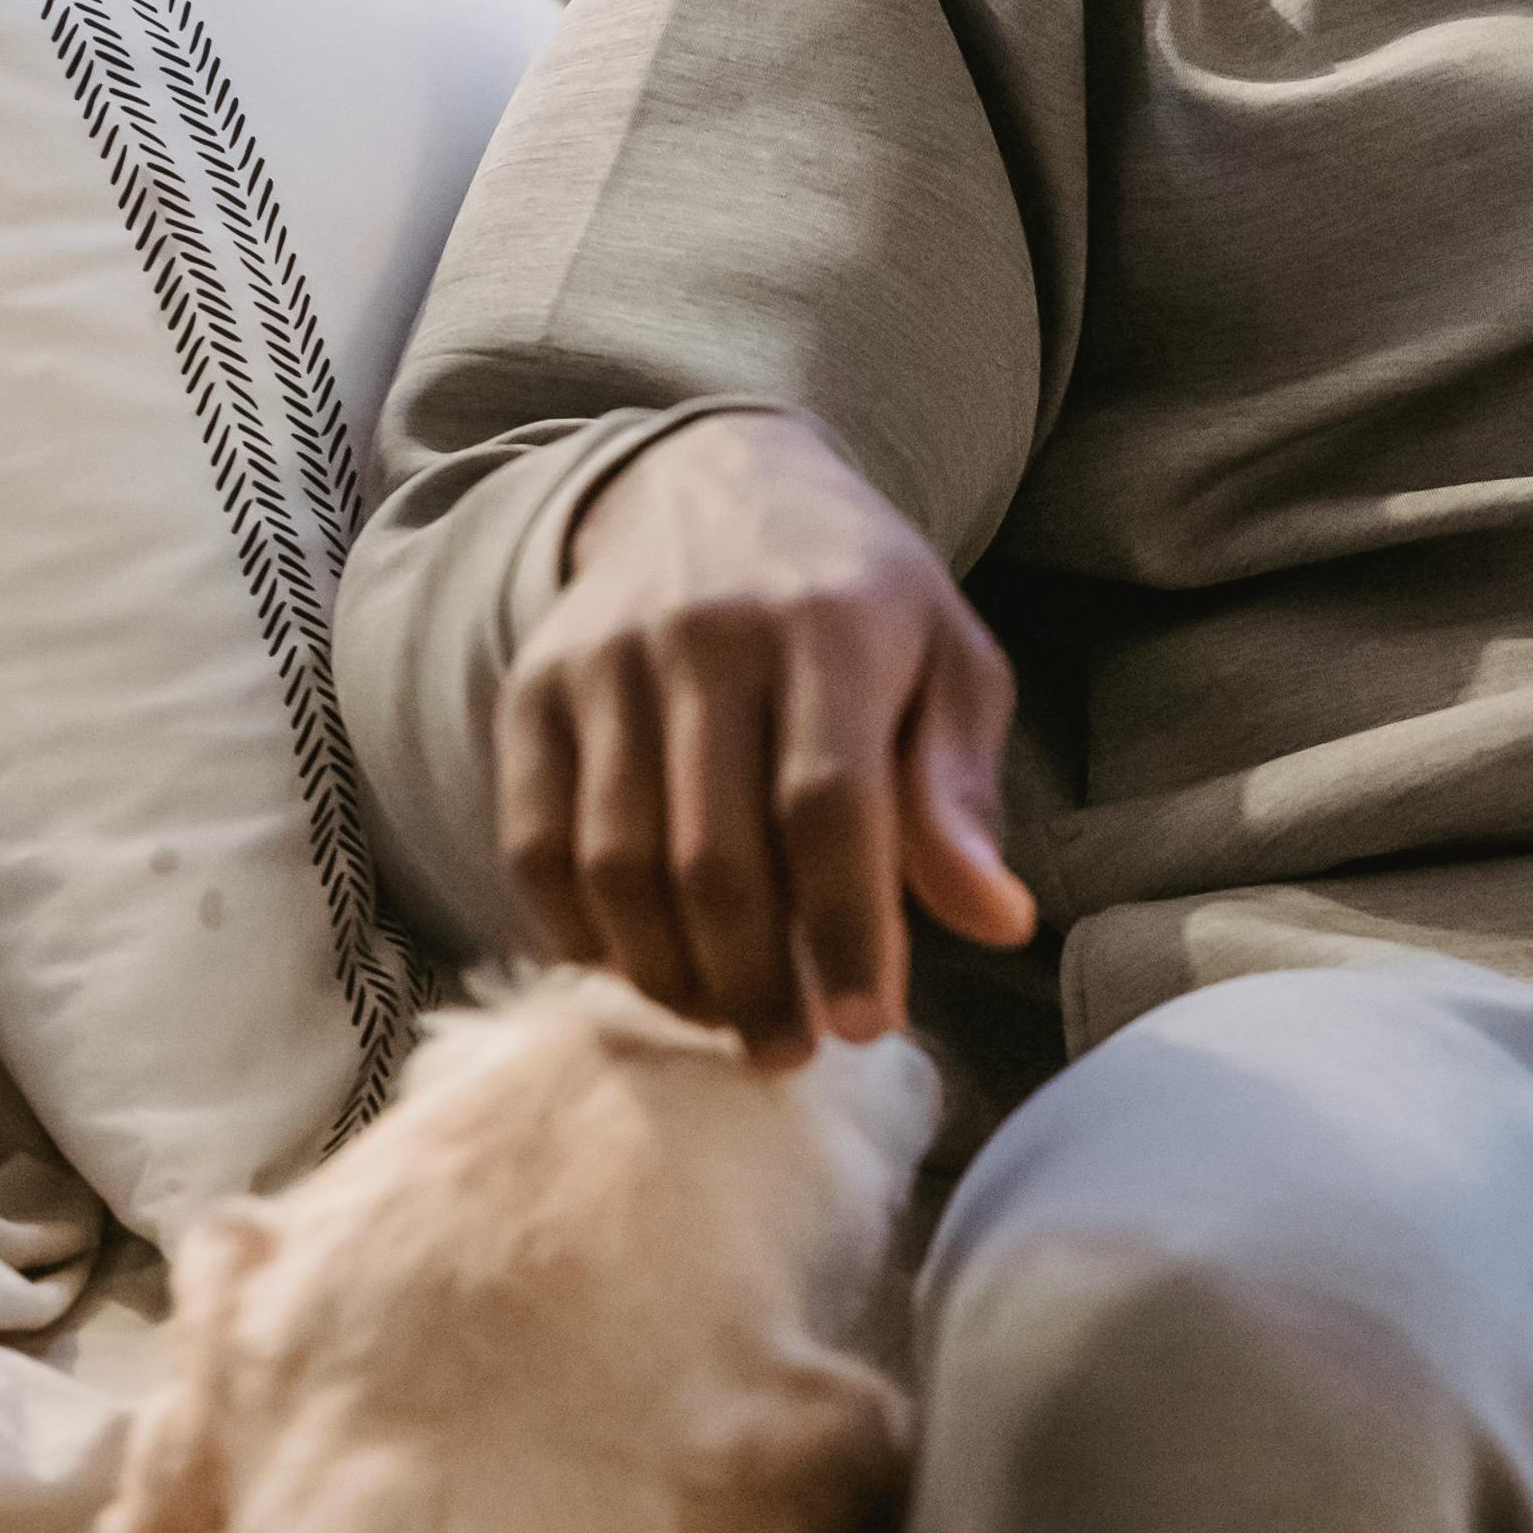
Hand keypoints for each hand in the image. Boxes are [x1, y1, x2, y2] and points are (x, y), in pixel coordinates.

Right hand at [497, 413, 1036, 1060]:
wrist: (714, 482)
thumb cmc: (860, 600)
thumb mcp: (948, 665)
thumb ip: (960, 793)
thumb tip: (999, 923)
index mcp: (829, 626)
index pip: (829, 806)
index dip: (847, 931)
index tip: (866, 1026)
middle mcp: (705, 636)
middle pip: (714, 855)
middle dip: (754, 982)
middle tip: (788, 1051)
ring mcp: (604, 664)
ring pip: (616, 863)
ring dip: (667, 973)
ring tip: (720, 1021)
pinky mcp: (533, 692)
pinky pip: (537, 844)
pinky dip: (579, 931)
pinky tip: (637, 969)